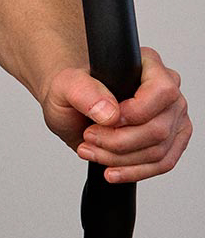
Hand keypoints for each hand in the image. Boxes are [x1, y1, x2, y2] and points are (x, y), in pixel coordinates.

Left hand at [42, 47, 188, 183]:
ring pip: (159, 150)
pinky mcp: (171, 140)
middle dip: (118, 141)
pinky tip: (111, 171)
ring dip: (120, 158)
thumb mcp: (64, 85)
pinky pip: (162, 163)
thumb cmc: (72, 91)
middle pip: (158, 128)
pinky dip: (134, 171)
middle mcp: (168, 91)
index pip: (161, 92)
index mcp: (149, 66)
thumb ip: (84, 91)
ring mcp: (173, 117)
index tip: (103, 121)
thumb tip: (110, 113)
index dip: (134, 113)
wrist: (71, 107)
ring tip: (91, 151)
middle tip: (89, 137)